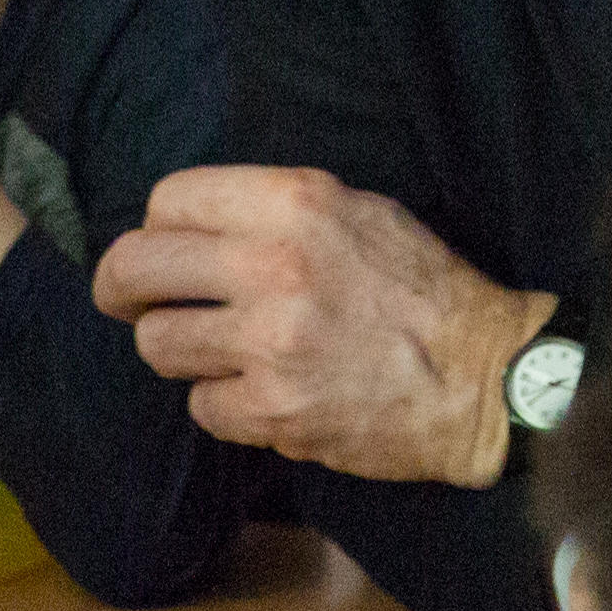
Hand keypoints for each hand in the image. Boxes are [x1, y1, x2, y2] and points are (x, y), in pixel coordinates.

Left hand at [93, 166, 552, 487]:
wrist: (488, 378)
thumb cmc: (427, 292)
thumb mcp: (365, 213)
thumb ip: (280, 211)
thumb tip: (193, 227)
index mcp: (298, 204)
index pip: (169, 200)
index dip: (158, 227)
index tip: (167, 249)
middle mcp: (274, 266)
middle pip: (135, 268)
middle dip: (123, 289)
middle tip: (133, 303)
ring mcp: (269, 343)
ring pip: (158, 343)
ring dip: (184, 351)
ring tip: (230, 353)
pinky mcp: (272, 410)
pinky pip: (201, 407)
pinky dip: (228, 405)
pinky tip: (270, 393)